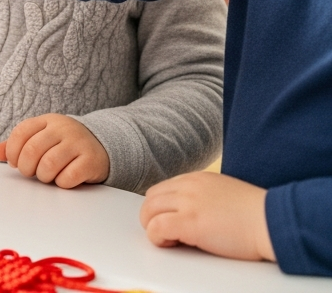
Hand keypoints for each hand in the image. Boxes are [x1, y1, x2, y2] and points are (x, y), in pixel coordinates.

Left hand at [0, 114, 109, 188]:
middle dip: (26, 167)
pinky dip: (61, 183)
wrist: (102, 147)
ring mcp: (79, 143)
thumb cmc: (64, 145)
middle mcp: (63, 128)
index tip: (15, 162)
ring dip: (43, 176)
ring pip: (48, 165)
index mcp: (47, 121)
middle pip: (32, 150)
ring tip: (47, 176)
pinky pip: (67, 177)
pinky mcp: (91, 160)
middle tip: (31, 172)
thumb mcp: (41, 139)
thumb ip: (17, 146)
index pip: (20, 132)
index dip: (12, 152)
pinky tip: (64, 179)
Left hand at [140, 172, 274, 262]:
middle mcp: (189, 187)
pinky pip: (155, 228)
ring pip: (148, 212)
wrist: (274, 221)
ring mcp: (188, 203)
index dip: (162, 209)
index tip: (171, 222)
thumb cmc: (258, 215)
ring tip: (172, 240)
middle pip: (151, 200)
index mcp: (197, 179)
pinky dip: (158, 238)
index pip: (162, 190)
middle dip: (153, 218)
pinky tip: (173, 243)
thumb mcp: (225, 195)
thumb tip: (188, 213)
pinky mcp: (189, 222)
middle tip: (168, 234)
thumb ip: (203, 198)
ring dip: (153, 228)